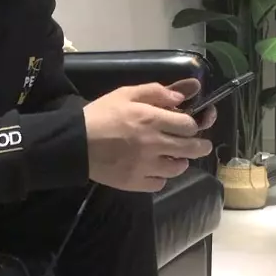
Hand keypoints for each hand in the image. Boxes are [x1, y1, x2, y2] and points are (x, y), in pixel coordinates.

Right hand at [83, 82, 213, 191]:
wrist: (75, 143)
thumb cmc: (101, 114)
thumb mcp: (127, 93)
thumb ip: (157, 92)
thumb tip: (184, 96)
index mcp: (152, 119)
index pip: (189, 125)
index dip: (194, 124)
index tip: (192, 125)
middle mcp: (154, 144)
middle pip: (192, 148)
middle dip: (200, 146)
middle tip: (200, 145)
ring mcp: (146, 166)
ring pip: (178, 168)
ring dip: (180, 161)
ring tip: (172, 156)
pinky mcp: (135, 183)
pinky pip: (159, 183)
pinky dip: (160, 177)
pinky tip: (153, 169)